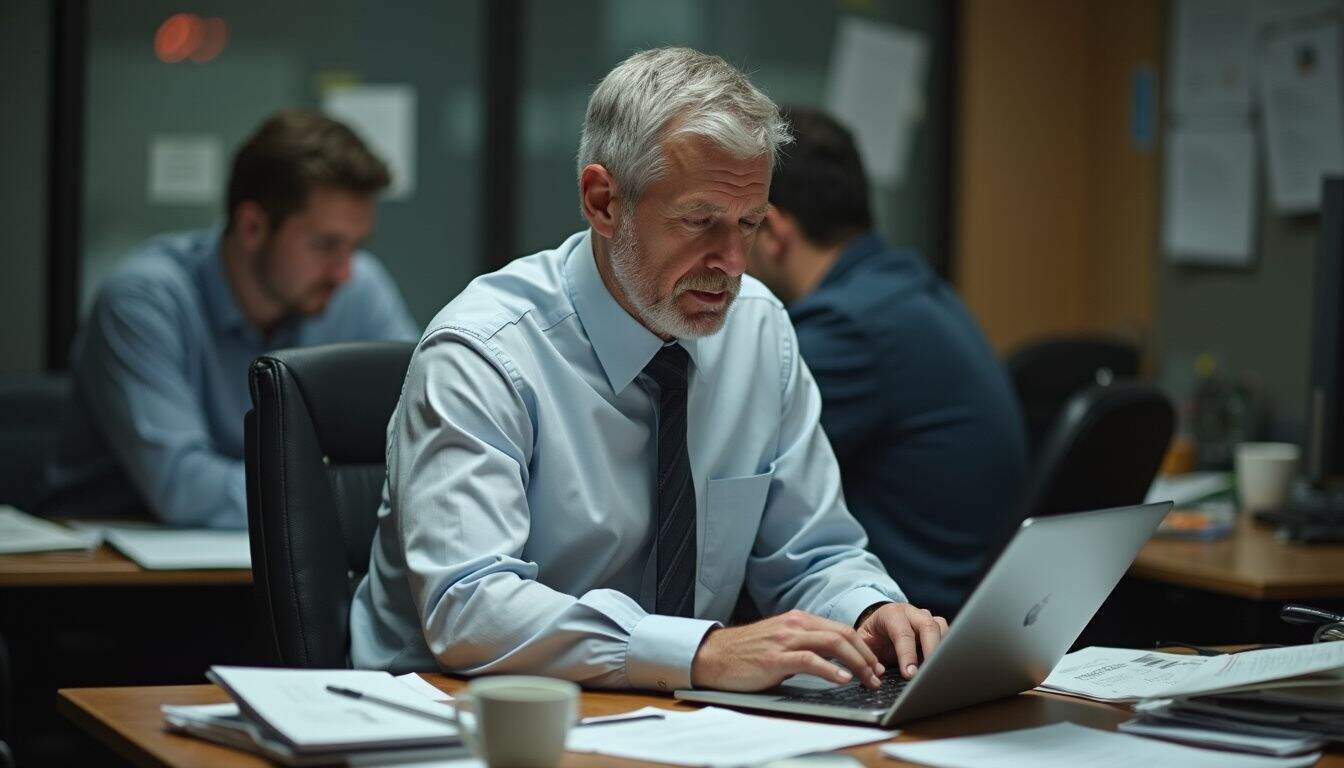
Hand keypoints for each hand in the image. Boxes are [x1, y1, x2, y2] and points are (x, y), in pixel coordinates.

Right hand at [690, 610, 885, 691]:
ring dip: (857, 663)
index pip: (841, 629)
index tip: (874, 664)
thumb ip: (804, 644)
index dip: (863, 647)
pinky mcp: (776, 658)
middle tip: (877, 674)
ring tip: (867, 679)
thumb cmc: (747, 653)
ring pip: (833, 644)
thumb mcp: (780, 641)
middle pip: (843, 635)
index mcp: (798, 620)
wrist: (715, 656)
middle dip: (866, 655)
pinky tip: (843, 680)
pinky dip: (831, 671)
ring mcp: (786, 640)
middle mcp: (795, 625)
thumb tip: (833, 661)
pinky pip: (811, 661)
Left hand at [856, 603, 947, 678]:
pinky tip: (941, 666)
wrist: (879, 625)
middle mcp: (912, 613)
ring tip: (937, 671)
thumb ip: (867, 657)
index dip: (907, 655)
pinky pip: (948, 636)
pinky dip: (946, 651)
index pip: (903, 634)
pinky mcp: (937, 627)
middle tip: (930, 673)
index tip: (910, 674)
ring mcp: (927, 618)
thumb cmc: (873, 636)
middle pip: (929, 627)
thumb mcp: (863, 644)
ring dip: (942, 650)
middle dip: (932, 651)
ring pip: (942, 629)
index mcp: (891, 614)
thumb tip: (877, 675)